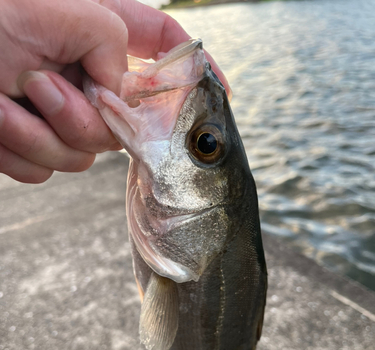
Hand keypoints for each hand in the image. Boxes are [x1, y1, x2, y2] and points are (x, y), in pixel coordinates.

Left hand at [0, 0, 228, 183]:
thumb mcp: (55, 7)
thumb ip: (110, 40)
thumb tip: (117, 93)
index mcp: (99, 37)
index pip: (163, 46)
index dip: (197, 67)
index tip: (221, 91)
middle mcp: (87, 81)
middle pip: (125, 125)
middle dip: (84, 116)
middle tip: (39, 84)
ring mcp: (63, 118)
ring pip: (84, 158)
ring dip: (40, 132)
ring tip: (6, 98)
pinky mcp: (35, 147)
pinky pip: (44, 172)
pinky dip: (15, 149)